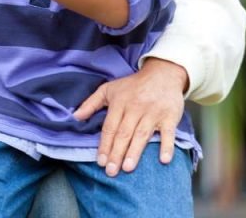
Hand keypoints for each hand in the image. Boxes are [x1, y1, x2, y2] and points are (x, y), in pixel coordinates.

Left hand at [74, 58, 187, 176]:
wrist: (162, 74)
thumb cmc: (133, 85)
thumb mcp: (108, 89)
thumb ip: (91, 103)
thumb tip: (75, 117)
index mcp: (119, 103)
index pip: (109, 128)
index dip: (104, 145)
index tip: (100, 161)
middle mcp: (135, 109)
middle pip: (124, 134)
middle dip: (116, 153)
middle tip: (111, 171)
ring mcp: (152, 113)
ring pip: (142, 135)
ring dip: (134, 152)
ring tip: (127, 168)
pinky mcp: (169, 117)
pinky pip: (168, 133)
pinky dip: (166, 146)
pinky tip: (163, 160)